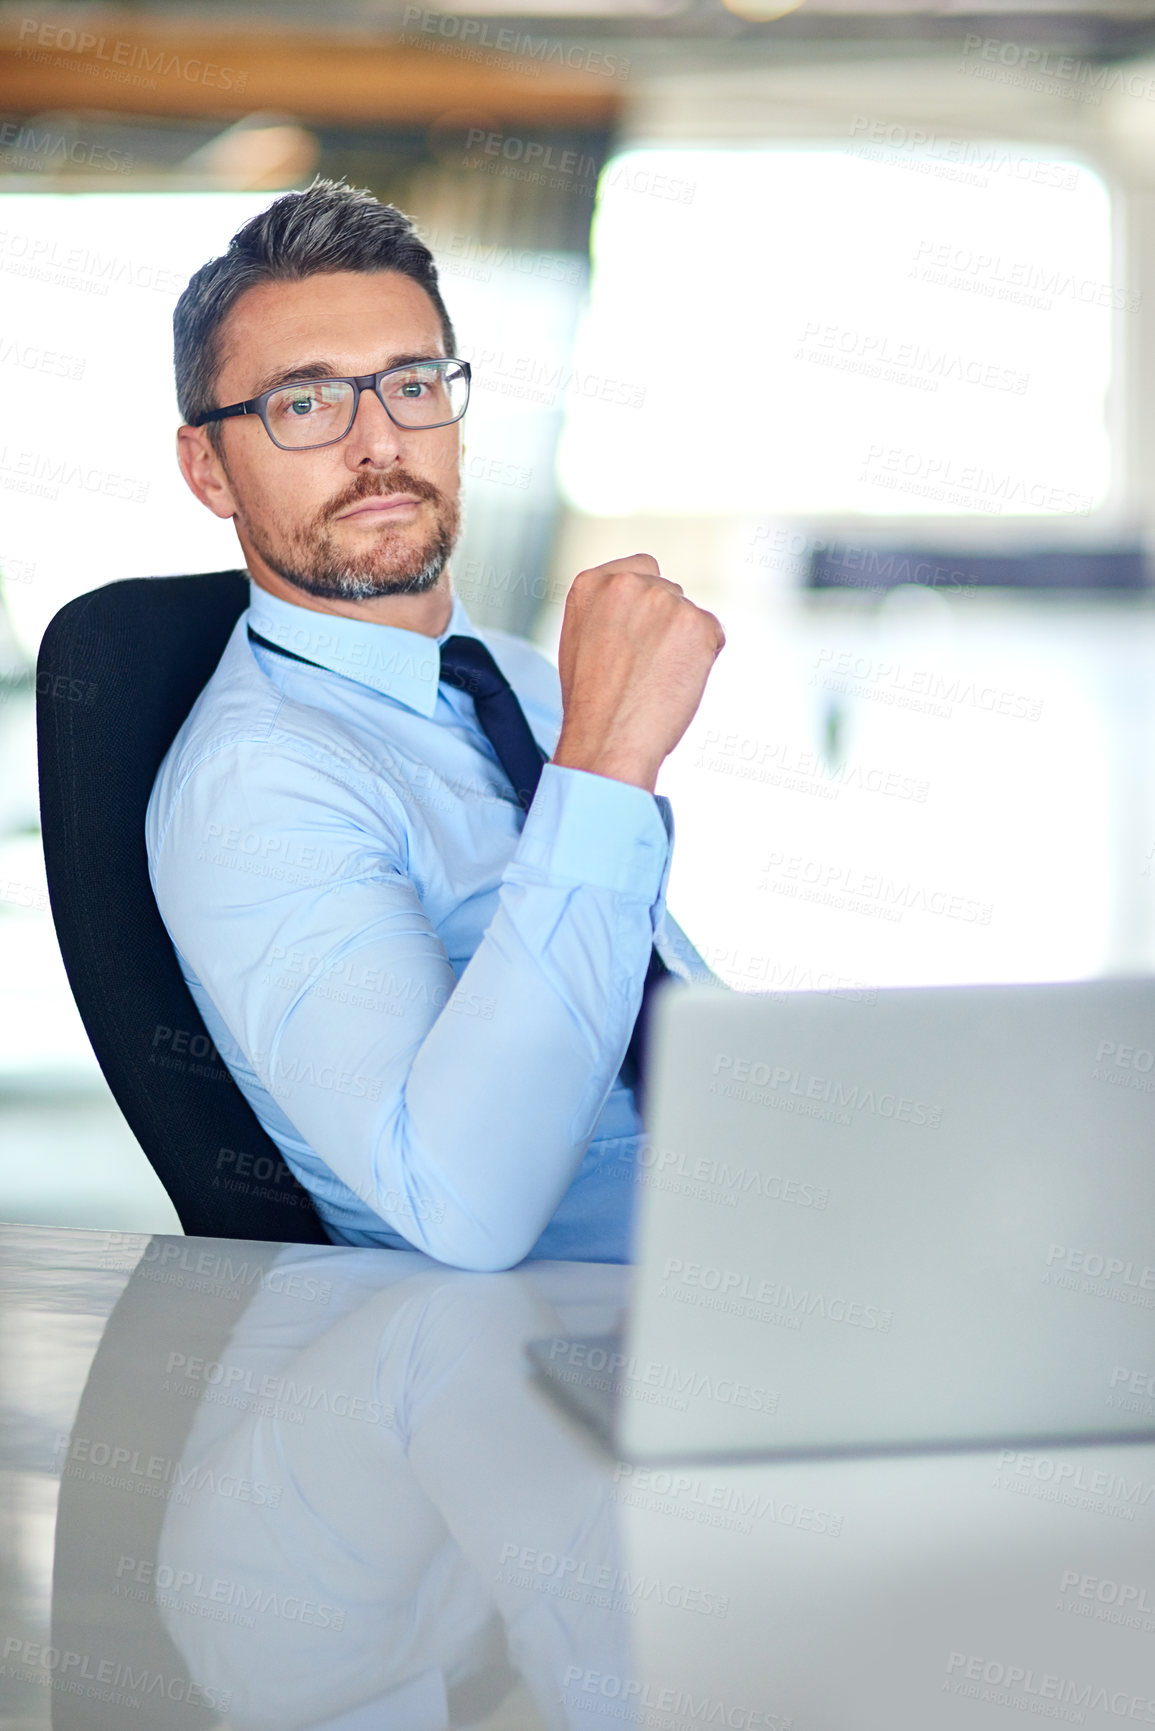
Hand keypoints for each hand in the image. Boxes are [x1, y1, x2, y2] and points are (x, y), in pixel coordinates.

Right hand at [551, 554, 724, 793]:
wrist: (607, 739)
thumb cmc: (592, 704)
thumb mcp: (580, 641)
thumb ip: (607, 611)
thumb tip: (636, 609)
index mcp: (592, 584)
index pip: (641, 569)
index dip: (646, 601)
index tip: (642, 629)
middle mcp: (628, 584)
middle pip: (669, 591)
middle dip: (666, 622)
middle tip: (648, 666)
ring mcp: (664, 601)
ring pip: (691, 616)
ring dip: (684, 642)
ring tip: (657, 679)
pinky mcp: (697, 624)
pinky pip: (714, 634)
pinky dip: (704, 658)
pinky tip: (676, 683)